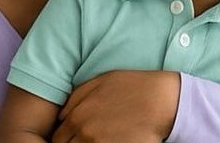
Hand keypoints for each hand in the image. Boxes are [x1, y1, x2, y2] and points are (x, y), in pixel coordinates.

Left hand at [51, 70, 179, 142]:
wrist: (160, 101)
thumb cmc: (132, 87)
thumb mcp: (99, 82)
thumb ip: (75, 98)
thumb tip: (62, 115)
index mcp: (77, 116)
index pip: (58, 137)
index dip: (64, 139)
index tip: (73, 137)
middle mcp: (84, 133)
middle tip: (86, 139)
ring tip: (98, 139)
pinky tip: (110, 141)